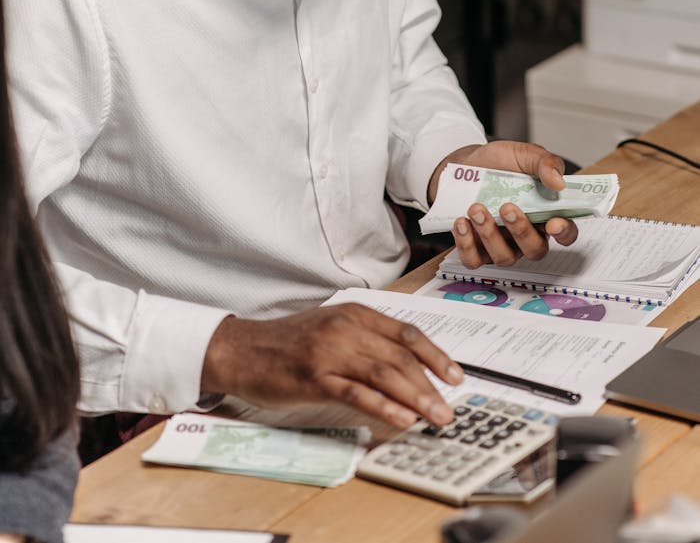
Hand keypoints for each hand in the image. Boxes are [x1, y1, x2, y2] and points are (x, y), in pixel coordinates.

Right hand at [201, 303, 463, 428]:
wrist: (243, 349)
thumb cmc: (289, 343)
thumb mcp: (333, 328)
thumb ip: (367, 342)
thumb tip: (407, 370)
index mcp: (355, 313)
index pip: (407, 333)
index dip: (435, 355)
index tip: (456, 376)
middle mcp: (346, 327)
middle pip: (400, 355)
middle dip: (431, 384)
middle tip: (448, 408)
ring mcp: (330, 351)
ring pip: (384, 373)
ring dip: (415, 397)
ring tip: (434, 416)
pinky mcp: (314, 376)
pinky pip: (356, 392)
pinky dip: (383, 406)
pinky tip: (401, 418)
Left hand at [428, 140, 577, 268]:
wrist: (465, 163)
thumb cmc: (499, 163)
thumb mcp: (524, 154)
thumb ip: (545, 163)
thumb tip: (558, 182)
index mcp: (544, 213)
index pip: (565, 232)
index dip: (564, 233)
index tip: (553, 224)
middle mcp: (525, 234)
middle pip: (534, 250)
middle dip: (521, 231)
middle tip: (506, 207)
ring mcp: (501, 244)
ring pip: (504, 257)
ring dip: (490, 235)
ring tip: (476, 208)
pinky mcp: (475, 249)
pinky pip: (474, 260)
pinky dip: (466, 245)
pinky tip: (462, 222)